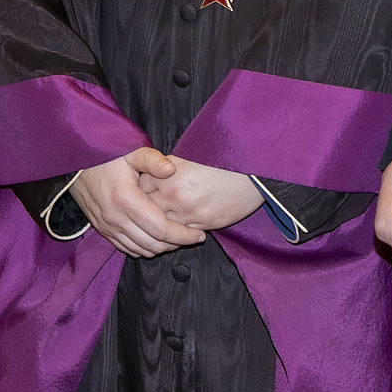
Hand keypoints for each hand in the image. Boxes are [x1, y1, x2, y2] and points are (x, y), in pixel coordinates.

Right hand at [70, 149, 209, 256]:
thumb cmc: (105, 156)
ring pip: (141, 250)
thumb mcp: (129, 151)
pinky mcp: (102, 229)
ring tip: (177, 238)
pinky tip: (155, 240)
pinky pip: (126, 248)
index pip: (161, 229)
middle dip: (177, 244)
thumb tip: (172, 170)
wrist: (73, 163)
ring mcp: (107, 226)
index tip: (199, 234)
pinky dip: (144, 249)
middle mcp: (116, 218)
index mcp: (126, 200)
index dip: (183, 235)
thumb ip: (152, 159)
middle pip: (153, 244)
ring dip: (161, 248)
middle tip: (192, 236)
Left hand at [134, 156, 263, 232]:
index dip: (140, 189)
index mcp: (169, 175)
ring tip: (159, 220)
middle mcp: (175, 195)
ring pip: (162, 226)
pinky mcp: (203, 225)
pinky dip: (176, 233)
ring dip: (159, 224)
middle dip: (145, 209)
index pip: (141, 187)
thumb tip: (152, 174)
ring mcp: (189, 213)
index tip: (141, 190)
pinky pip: (181, 235)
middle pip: (148, 209)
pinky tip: (176, 229)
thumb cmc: (222, 160)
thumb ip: (168, 166)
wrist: (252, 174)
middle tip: (145, 208)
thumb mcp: (190, 156)